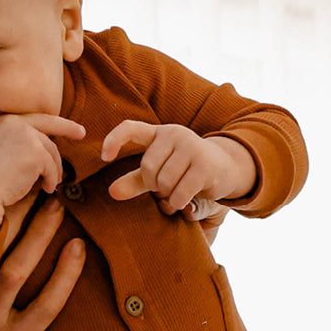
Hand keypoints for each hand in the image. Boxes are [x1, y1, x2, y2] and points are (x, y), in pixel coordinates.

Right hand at [0, 114, 85, 232]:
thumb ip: (15, 144)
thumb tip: (45, 147)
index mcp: (1, 121)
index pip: (36, 119)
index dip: (59, 122)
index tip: (77, 127)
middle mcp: (13, 123)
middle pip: (47, 134)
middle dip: (66, 138)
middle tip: (82, 136)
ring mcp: (25, 135)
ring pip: (51, 152)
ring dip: (54, 170)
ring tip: (51, 184)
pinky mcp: (34, 152)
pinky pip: (51, 167)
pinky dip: (51, 180)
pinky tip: (47, 190)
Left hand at [100, 121, 255, 215]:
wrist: (226, 168)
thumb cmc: (186, 170)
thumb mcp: (159, 173)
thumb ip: (135, 181)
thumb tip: (112, 193)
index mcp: (159, 133)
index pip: (130, 128)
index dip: (114, 140)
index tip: (104, 157)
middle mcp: (175, 134)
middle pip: (147, 167)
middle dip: (153, 185)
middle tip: (165, 189)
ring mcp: (192, 147)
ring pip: (163, 182)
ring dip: (167, 196)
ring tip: (175, 194)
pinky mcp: (205, 164)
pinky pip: (179, 192)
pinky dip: (177, 203)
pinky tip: (183, 201)